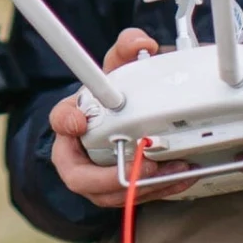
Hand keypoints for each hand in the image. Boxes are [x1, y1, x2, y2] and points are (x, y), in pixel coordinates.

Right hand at [48, 27, 198, 207]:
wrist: (117, 123)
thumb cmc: (111, 100)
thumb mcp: (116, 69)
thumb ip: (126, 50)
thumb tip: (140, 42)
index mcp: (71, 120)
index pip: (60, 119)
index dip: (68, 122)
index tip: (80, 121)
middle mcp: (77, 155)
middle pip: (80, 176)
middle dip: (111, 176)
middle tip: (141, 163)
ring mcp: (95, 180)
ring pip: (110, 195)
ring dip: (143, 186)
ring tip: (173, 170)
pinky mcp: (117, 193)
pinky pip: (133, 199)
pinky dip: (159, 189)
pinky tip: (181, 177)